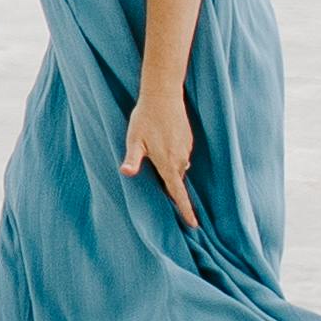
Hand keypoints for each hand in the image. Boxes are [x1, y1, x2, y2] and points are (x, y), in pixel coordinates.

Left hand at [121, 88, 198, 224]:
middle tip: (155, 175)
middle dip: (170, 186)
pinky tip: (161, 140)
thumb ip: (132, 159)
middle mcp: (180, 159)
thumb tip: (126, 173)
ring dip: (168, 166)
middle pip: (176, 181)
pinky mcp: (188, 140)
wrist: (163, 95)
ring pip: (178, 167)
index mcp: (168, 164)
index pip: (178, 193)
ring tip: (153, 151)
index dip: (185, 210)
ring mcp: (186, 149)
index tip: (193, 225)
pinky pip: (180, 154)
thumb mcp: (134, 140)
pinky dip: (172, 154)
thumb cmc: (145, 118)